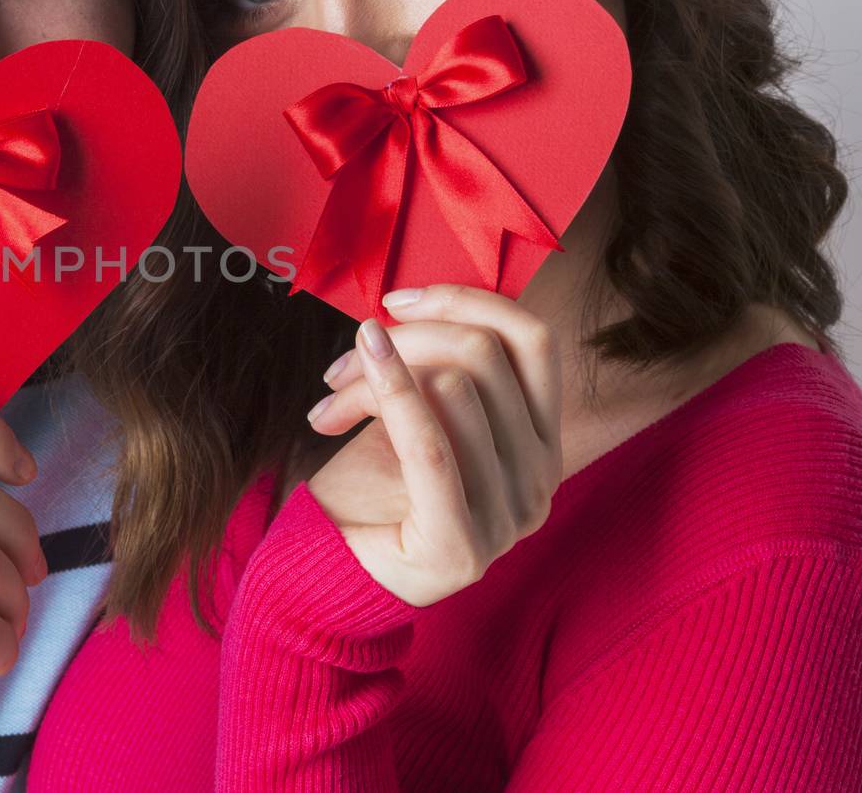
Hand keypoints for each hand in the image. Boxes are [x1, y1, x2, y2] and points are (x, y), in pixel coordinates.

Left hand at [304, 285, 562, 606]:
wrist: (336, 573)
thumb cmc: (375, 487)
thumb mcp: (419, 414)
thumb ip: (436, 366)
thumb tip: (409, 304)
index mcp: (542, 439)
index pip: (532, 339)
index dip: (466, 301)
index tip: (398, 300)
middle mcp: (542, 476)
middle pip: (482, 354)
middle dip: (402, 341)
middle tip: (343, 361)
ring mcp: (510, 516)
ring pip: (451, 387)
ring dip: (369, 381)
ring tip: (329, 403)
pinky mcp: (463, 544)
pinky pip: (430, 443)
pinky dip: (391, 394)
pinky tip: (356, 372)